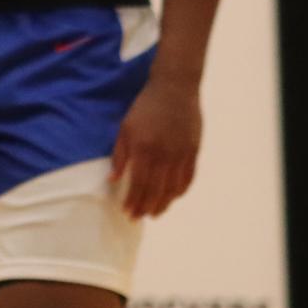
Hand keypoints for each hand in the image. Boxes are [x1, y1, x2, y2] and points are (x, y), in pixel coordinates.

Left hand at [111, 73, 201, 217]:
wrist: (174, 89)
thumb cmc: (145, 107)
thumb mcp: (126, 128)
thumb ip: (120, 155)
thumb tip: (114, 179)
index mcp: (144, 149)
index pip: (139, 183)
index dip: (134, 201)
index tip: (127, 212)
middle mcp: (164, 155)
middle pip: (156, 190)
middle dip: (146, 207)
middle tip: (138, 218)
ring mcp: (181, 155)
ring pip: (173, 188)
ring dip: (164, 203)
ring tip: (155, 213)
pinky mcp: (193, 151)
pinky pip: (188, 178)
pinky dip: (181, 191)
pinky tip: (173, 197)